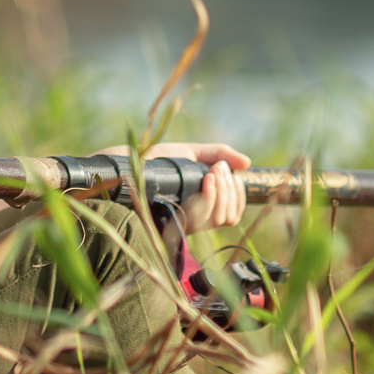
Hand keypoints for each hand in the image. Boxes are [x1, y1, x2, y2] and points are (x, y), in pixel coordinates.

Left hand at [96, 140, 251, 232]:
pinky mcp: (171, 220)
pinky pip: (199, 219)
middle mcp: (192, 218)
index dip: (238, 197)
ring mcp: (182, 221)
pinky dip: (209, 197)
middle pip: (227, 218)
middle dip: (230, 191)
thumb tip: (247, 163)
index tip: (234, 175)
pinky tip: (207, 179)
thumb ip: (218, 154)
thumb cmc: (156, 158)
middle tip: (219, 168)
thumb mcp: (191, 152)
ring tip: (213, 172)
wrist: (126, 160)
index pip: (231, 215)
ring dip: (222, 193)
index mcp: (200, 205)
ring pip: (216, 219)